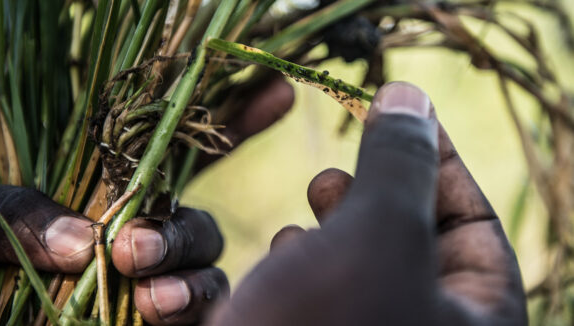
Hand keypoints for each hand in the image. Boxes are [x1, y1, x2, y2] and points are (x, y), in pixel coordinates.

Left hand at [0, 73, 293, 325]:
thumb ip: (21, 215)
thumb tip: (81, 242)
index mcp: (115, 197)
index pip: (183, 156)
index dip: (236, 122)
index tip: (280, 93)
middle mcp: (147, 240)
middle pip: (200, 229)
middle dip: (179, 237)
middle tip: (133, 251)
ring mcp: (157, 287)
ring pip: (210, 277)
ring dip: (192, 285)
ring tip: (153, 303)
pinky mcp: (157, 325)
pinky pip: (200, 321)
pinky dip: (193, 318)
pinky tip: (161, 314)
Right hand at [208, 82, 527, 324]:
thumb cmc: (326, 325)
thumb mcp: (380, 233)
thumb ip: (401, 162)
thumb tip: (410, 97)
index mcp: (471, 323)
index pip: (474, 226)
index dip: (440, 161)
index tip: (404, 114)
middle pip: (412, 244)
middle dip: (374, 196)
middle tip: (339, 173)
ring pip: (354, 265)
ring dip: (328, 228)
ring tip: (309, 211)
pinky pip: (310, 293)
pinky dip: (295, 263)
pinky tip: (278, 251)